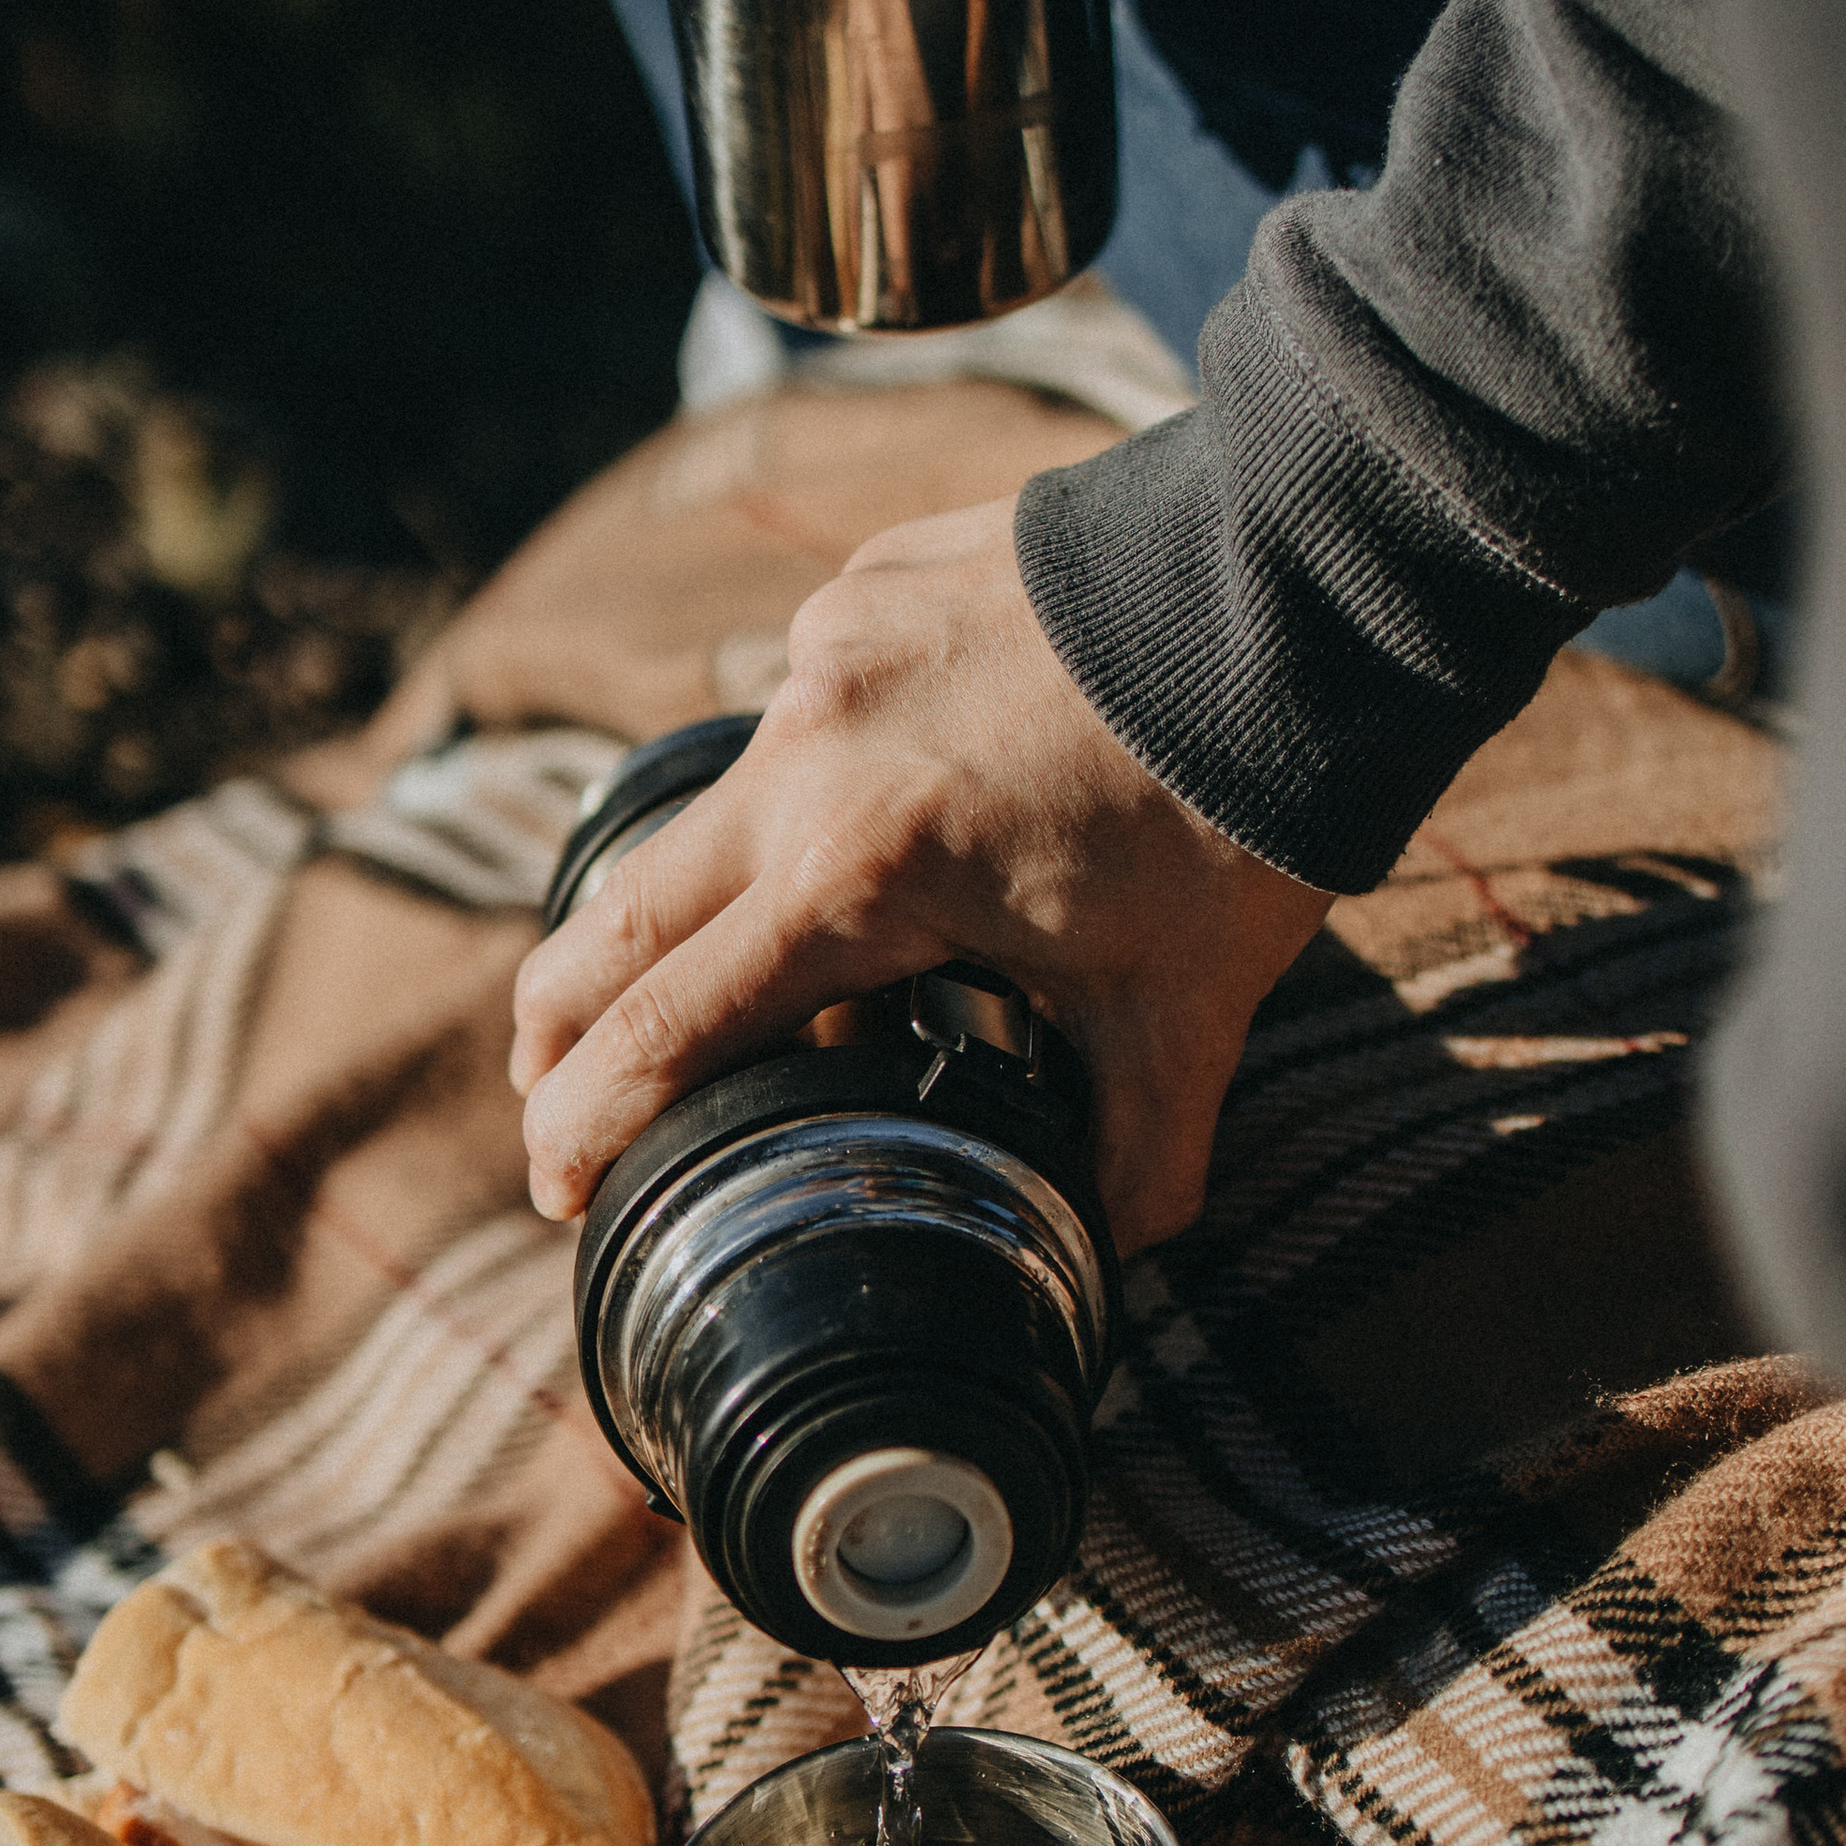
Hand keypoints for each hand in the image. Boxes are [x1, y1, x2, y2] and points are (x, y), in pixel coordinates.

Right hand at [509, 499, 1329, 1253]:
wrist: (1295, 596)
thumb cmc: (1234, 809)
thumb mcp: (1187, 1013)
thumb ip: (1139, 1158)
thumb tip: (1114, 1255)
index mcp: (856, 877)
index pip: (670, 1027)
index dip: (595, 1122)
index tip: (558, 1186)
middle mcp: (804, 760)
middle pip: (620, 915)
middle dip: (565, 1025)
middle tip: (550, 1100)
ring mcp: (824, 657)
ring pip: (707, 808)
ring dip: (686, 907)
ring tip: (696, 981)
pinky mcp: (864, 591)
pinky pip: (800, 712)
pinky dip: (805, 790)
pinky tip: (867, 827)